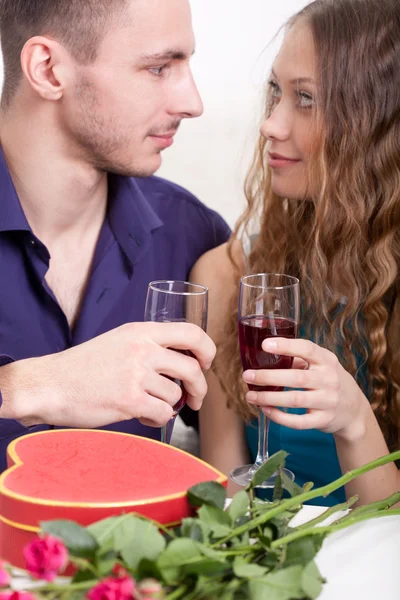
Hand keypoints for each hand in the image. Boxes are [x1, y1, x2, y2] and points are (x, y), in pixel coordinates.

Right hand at [2, 322, 215, 428]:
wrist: (50, 384)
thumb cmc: (83, 366)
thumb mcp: (118, 341)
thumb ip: (148, 345)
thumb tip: (183, 361)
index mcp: (141, 331)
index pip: (191, 333)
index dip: (207, 349)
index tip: (206, 363)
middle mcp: (142, 349)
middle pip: (193, 368)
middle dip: (200, 388)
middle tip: (195, 398)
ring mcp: (136, 374)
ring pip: (175, 395)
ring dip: (167, 405)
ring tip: (148, 405)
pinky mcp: (129, 400)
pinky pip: (163, 413)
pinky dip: (158, 419)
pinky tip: (142, 415)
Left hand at [242, 338, 369, 441]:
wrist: (354, 410)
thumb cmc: (329, 381)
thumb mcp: (322, 365)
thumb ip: (300, 359)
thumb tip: (267, 355)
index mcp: (327, 360)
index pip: (307, 349)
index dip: (286, 346)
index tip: (265, 345)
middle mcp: (329, 380)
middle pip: (296, 378)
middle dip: (268, 377)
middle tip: (247, 375)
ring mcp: (327, 401)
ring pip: (295, 400)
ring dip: (269, 398)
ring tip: (250, 395)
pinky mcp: (323, 420)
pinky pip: (298, 422)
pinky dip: (280, 417)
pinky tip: (265, 410)